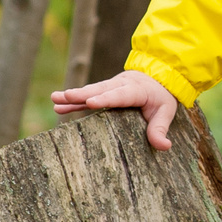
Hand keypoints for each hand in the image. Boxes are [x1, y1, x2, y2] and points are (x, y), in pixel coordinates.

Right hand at [50, 69, 181, 149]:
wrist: (157, 76)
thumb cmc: (160, 96)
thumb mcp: (166, 111)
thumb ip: (160, 127)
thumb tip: (164, 146)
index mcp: (136, 89)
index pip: (120, 95)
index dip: (105, 99)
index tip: (91, 103)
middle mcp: (120, 85)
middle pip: (100, 90)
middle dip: (82, 94)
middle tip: (66, 96)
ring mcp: (110, 87)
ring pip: (90, 91)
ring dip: (73, 96)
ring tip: (55, 99)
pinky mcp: (103, 91)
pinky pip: (87, 96)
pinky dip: (73, 100)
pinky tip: (57, 105)